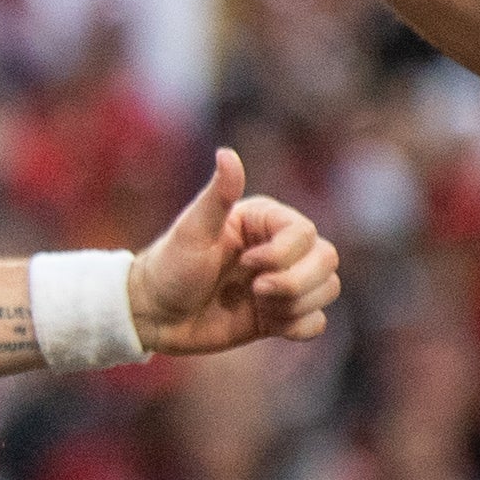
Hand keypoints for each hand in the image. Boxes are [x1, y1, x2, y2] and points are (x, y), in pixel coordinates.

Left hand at [127, 148, 341, 354]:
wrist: (152, 314)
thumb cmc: (168, 267)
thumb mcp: (191, 231)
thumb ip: (217, 195)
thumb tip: (226, 153)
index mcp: (265, 222)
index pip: (306, 234)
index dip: (283, 254)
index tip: (245, 263)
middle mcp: (280, 250)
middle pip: (327, 259)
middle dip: (296, 281)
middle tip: (255, 290)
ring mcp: (282, 283)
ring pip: (327, 289)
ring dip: (297, 303)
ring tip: (257, 305)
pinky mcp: (279, 315)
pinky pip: (315, 322)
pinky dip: (301, 326)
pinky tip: (270, 324)